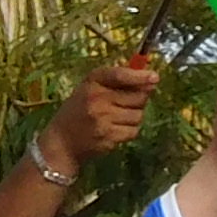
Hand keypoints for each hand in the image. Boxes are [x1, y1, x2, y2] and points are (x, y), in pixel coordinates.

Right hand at [42, 54, 159, 177]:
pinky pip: (134, 130)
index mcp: (92, 82)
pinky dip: (129, 130)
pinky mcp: (108, 137)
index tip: (154, 77)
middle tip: (126, 103)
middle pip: (137, 96)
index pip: (119, 75)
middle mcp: (96, 98)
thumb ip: (117, 81)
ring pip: (138, 114)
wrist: (61, 142)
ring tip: (117, 118)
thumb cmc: (80, 110)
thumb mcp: (91, 89)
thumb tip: (151, 80)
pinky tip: (115, 129)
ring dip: (134, 116)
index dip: (139, 76)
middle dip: (139, 99)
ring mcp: (102, 119)